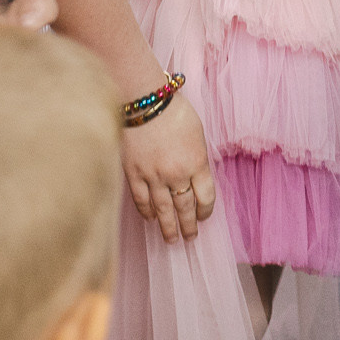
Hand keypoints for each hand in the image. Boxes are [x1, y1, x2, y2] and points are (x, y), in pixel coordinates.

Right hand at [119, 94, 214, 241]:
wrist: (144, 100)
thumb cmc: (174, 111)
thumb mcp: (197, 133)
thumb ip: (197, 157)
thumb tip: (195, 175)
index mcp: (197, 163)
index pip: (206, 196)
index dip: (206, 211)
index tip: (204, 217)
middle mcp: (176, 174)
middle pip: (185, 207)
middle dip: (189, 225)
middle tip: (190, 238)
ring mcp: (153, 176)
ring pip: (163, 209)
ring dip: (168, 226)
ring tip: (172, 239)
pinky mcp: (133, 173)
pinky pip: (141, 200)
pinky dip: (146, 212)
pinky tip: (150, 219)